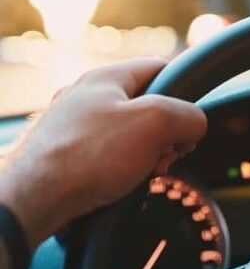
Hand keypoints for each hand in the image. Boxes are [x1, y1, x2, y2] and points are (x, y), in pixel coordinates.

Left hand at [0, 58, 206, 247]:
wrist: (35, 199)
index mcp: (108, 78)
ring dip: (147, 157)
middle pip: (148, 108)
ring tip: (144, 175)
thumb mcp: (155, 122)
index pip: (161, 69)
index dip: (183, 93)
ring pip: (130, 136)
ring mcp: (76, 127)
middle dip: (166, 136)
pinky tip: (124, 187)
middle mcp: (88, 97)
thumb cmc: (89, 155)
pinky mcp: (68, 155)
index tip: (188, 122)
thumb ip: (188, 116)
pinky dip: (124, 171)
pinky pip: (109, 158)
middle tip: (166, 156)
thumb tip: (195, 125)